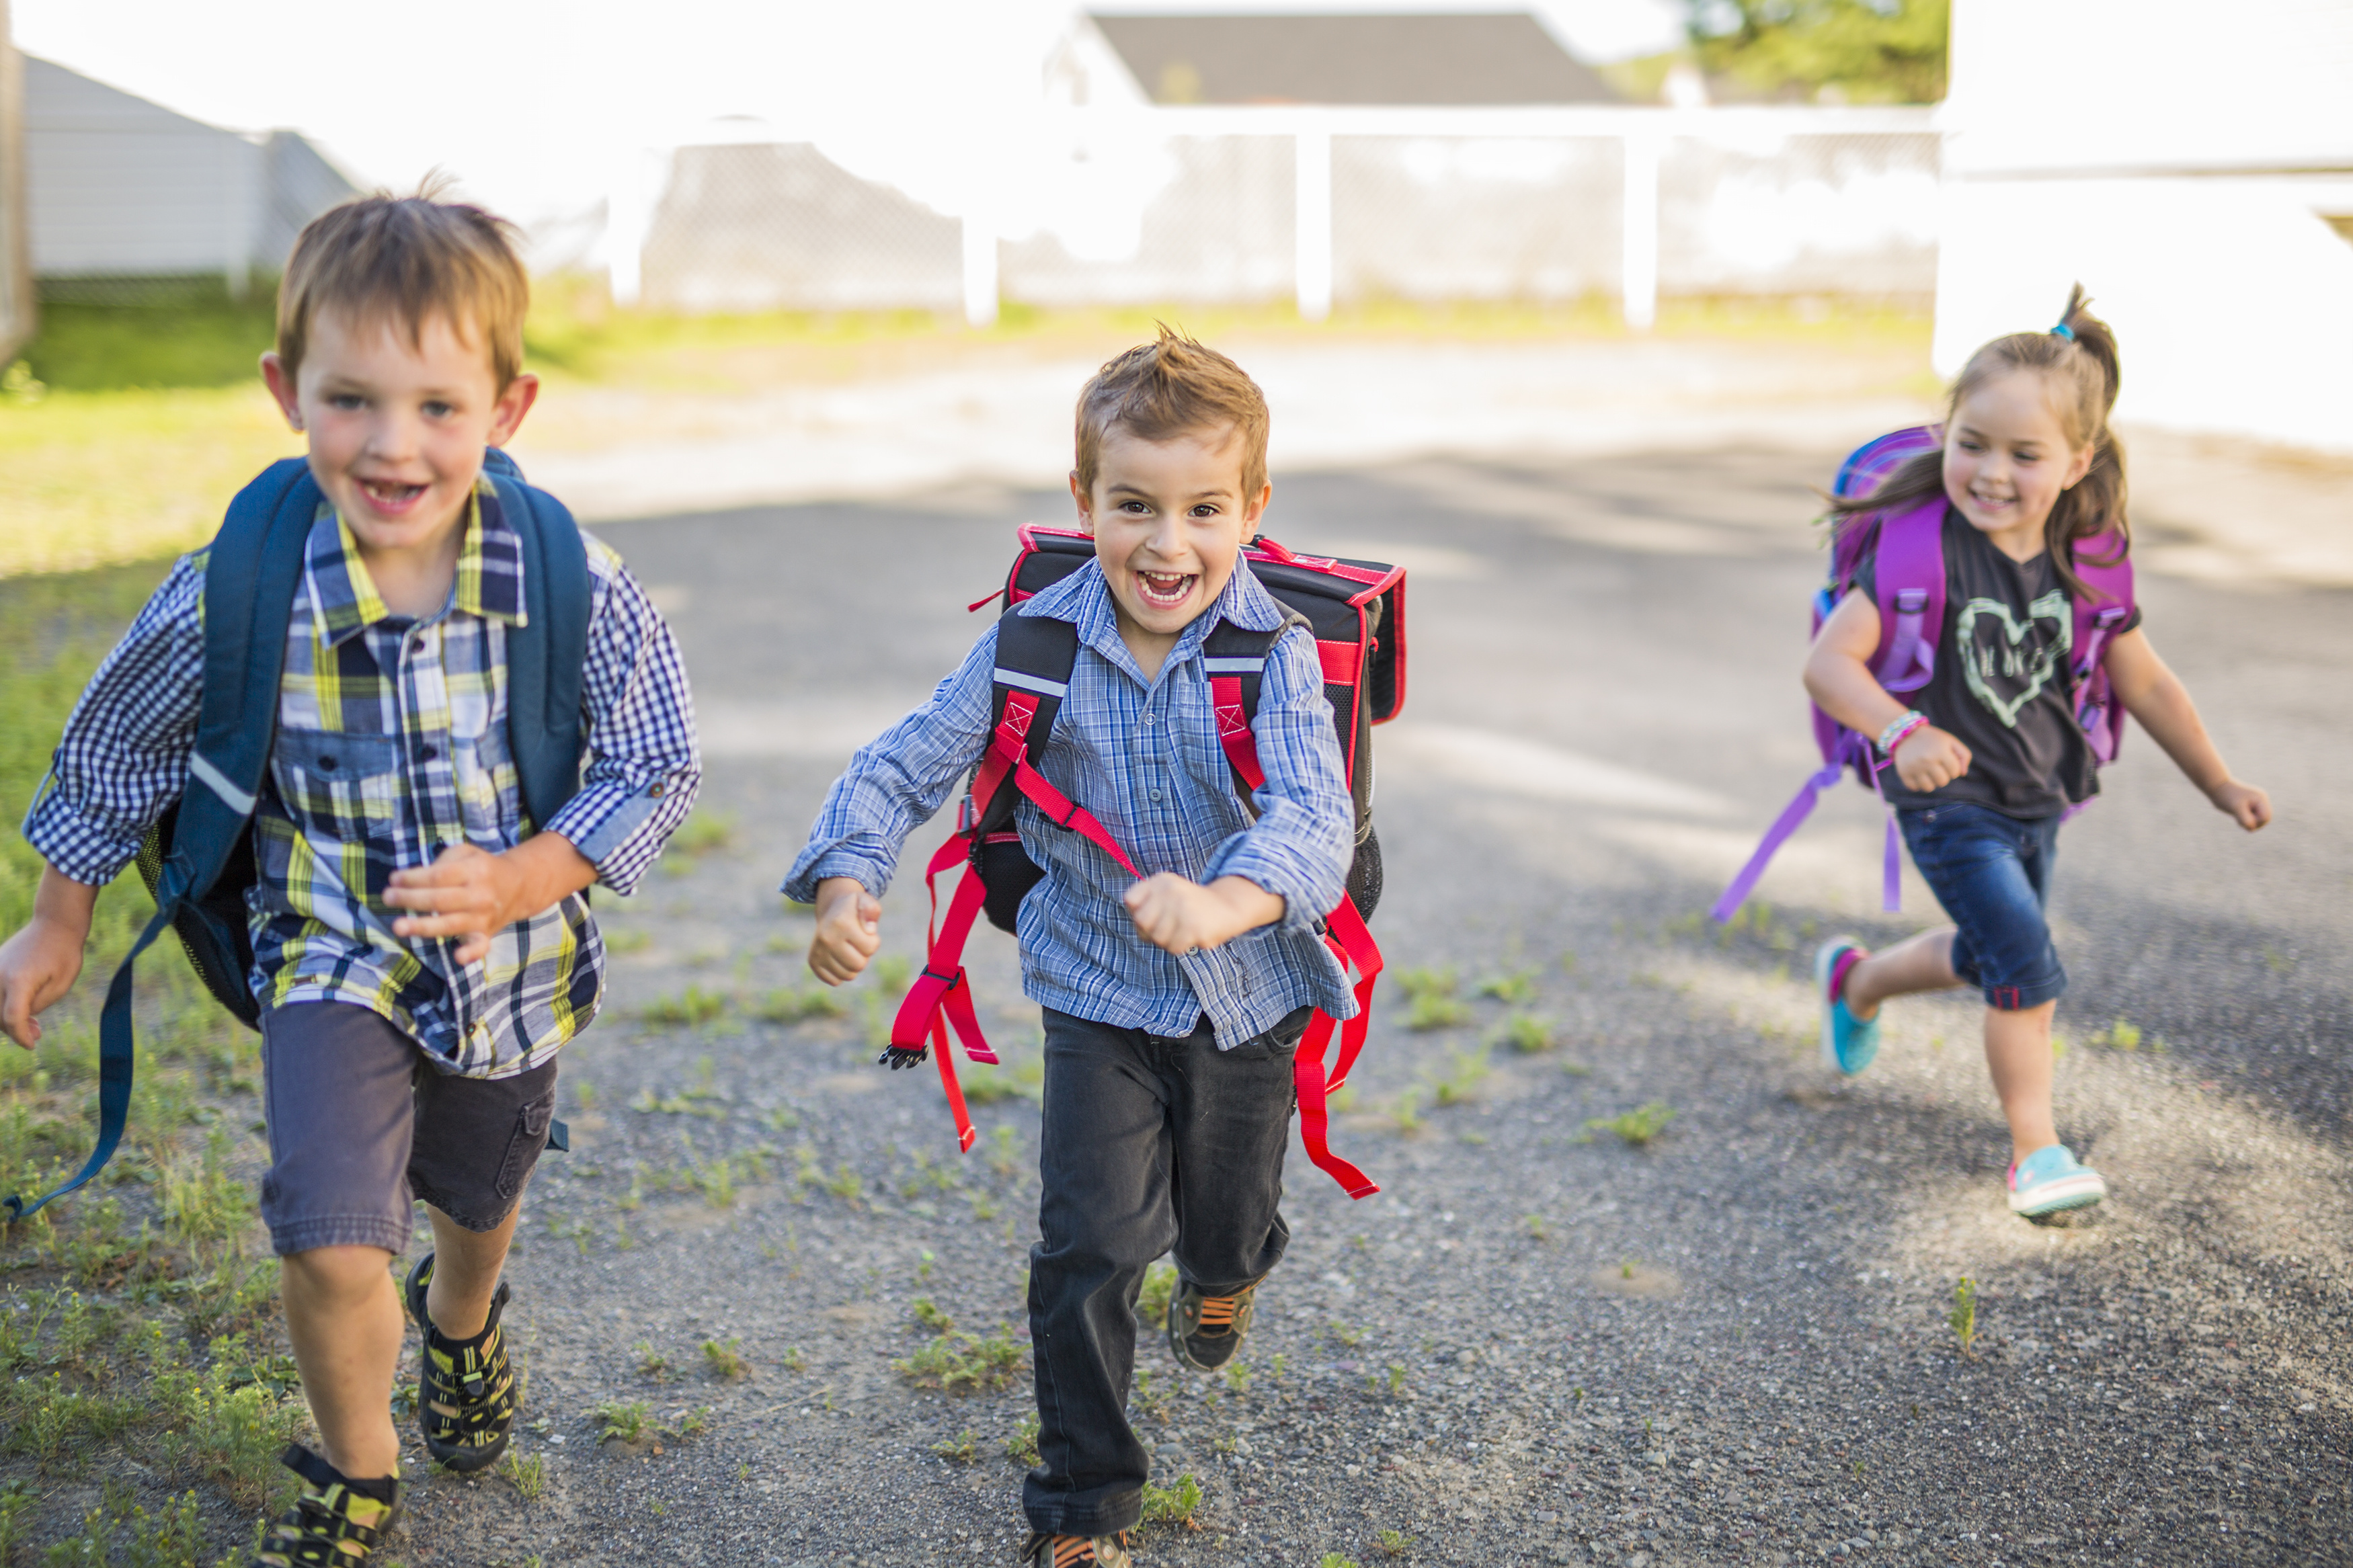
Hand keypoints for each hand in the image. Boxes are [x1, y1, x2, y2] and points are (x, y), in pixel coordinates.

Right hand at [0, 869, 99, 1049]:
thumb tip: (21, 1023)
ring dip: (9, 1020)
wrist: (54, 924)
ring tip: (33, 1026)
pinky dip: (4, 1006)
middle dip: (16, 1030)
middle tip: (37, 1035)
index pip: (12, 1018)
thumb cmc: (63, 954)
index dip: (20, 1036)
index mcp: (18, 981)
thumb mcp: (60, 986)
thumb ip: (37, 1007)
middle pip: (0, 1016)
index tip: (32, 1045)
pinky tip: (24, 1011)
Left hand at [385, 835, 593, 966]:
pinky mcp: (486, 934)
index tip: (393, 879)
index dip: (412, 879)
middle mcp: (480, 895)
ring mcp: (483, 917)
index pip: (437, 877)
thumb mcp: (465, 852)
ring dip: (422, 926)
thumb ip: (441, 862)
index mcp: (474, 870)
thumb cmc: (481, 867)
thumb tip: (412, 879)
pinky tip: (457, 957)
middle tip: (387, 898)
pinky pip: (480, 946)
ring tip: (398, 926)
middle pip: (440, 900)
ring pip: (450, 924)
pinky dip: (471, 954)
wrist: (518, 885)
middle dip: (410, 899)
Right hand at [809, 877, 881, 984]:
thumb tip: (870, 930)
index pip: (870, 948)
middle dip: (864, 956)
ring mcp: (818, 952)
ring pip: (848, 976)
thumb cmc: (854, 908)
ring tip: (849, 949)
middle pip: (859, 965)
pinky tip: (839, 957)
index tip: (866, 932)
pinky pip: (835, 981)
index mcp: (840, 924)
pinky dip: (841, 973)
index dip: (873, 941)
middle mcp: (826, 939)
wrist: (832, 909)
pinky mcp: (813, 963)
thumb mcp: (866, 901)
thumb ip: (872, 911)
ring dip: (854, 965)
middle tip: (858, 943)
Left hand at [1123, 874, 1282, 955]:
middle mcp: (1171, 890)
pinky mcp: (1194, 927)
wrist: (1227, 907)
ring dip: (1167, 940)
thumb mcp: (1167, 895)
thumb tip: (1140, 930)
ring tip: (1181, 930)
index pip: (1130, 900)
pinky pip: (1173, 947)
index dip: (1137, 913)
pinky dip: (1181, 946)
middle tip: (1166, 928)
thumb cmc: (1190, 906)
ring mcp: (1183, 908)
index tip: (1152, 914)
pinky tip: (1191, 936)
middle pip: (1141, 922)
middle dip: (1149, 931)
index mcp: (1161, 881)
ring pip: (1157, 938)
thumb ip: (1145, 906)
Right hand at [1893, 725, 1971, 792]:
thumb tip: (1963, 774)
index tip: (1947, 761)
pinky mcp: (1903, 773)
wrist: (1905, 734)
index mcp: (1940, 751)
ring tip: (1928, 772)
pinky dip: (1917, 784)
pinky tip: (1918, 774)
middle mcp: (1926, 760)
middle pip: (1942, 782)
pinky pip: (1914, 788)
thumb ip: (1964, 755)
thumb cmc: (1933, 739)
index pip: (1955, 772)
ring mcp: (1914, 767)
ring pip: (1929, 788)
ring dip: (1931, 782)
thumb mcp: (1950, 741)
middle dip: (1943, 776)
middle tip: (1937, 767)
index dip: (1953, 768)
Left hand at [2209, 779, 2272, 831]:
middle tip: (2238, 818)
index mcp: (2260, 799)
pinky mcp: (2250, 807)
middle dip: (2253, 823)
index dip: (2256, 822)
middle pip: (2264, 820)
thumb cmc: (2226, 795)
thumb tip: (2252, 827)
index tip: (2243, 818)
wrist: (2217, 786)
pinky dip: (2244, 820)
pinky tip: (2236, 813)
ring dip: (2247, 822)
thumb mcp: (2235, 807)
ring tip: (2236, 814)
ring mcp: (2256, 804)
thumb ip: (2245, 818)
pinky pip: (2251, 819)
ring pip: (2257, 821)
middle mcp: (2261, 801)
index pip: (2266, 818)